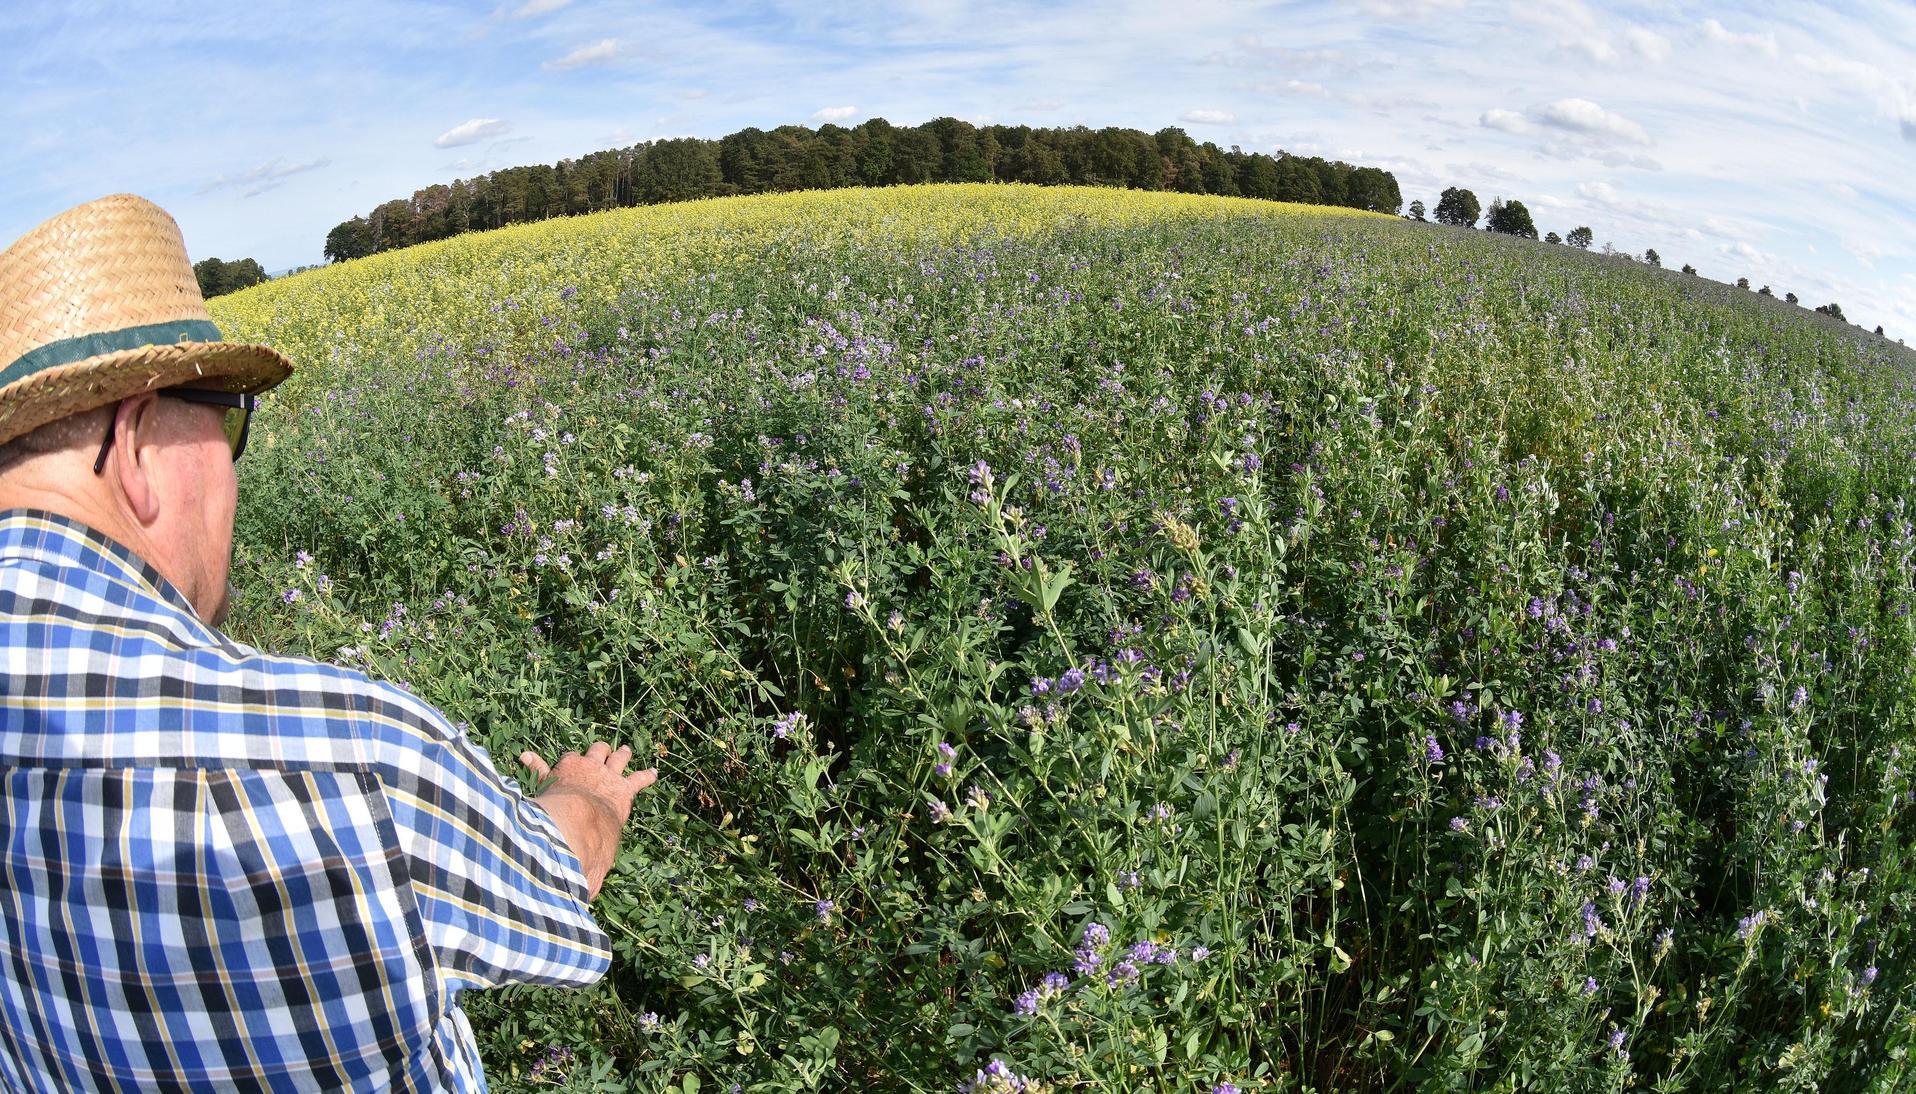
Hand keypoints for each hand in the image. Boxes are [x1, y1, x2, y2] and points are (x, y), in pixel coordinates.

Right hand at [519, 741, 657, 898]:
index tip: (573, 761)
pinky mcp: (624, 790)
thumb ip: (537, 773)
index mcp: (570, 766)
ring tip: (625, 751)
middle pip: (598, 751)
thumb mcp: (543, 789)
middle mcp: (592, 765)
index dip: (573, 760)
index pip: (572, 757)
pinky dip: (647, 776)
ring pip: (619, 759)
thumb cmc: (556, 809)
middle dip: (601, 750)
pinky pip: (639, 779)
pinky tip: (654, 773)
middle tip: (604, 748)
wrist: (578, 818)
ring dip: (623, 755)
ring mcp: (610, 776)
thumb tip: (523, 754)